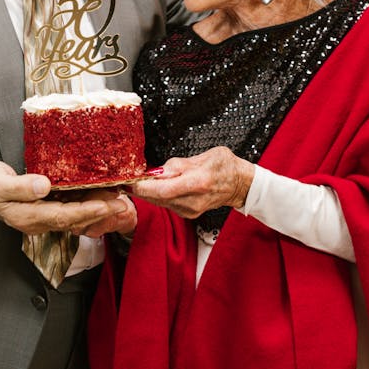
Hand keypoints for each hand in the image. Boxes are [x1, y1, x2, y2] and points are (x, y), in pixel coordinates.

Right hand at [0, 159, 129, 234]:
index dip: (85, 211)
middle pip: (74, 219)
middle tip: (123, 203)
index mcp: (27, 217)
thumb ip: (20, 186)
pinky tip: (103, 194)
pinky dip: (88, 203)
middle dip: (99, 212)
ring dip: (98, 209)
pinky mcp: (47, 207)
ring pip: (76, 215)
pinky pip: (72, 208)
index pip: (61, 216)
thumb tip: (43, 186)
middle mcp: (39, 220)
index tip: (105, 205)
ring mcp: (43, 215)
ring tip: (120, 199)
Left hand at [130, 148, 254, 218]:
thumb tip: (159, 171)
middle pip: (158, 199)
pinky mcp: (188, 213)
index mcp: (198, 182)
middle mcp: (193, 200)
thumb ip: (179, 163)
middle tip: (128, 179)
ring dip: (148, 192)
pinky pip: (166, 204)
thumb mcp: (205, 155)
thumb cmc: (224, 166)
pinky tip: (158, 186)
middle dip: (141, 189)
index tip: (130, 180)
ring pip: (160, 202)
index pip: (163, 190)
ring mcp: (191, 210)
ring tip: (143, 180)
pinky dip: (158, 195)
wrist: (239, 184)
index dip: (143, 187)